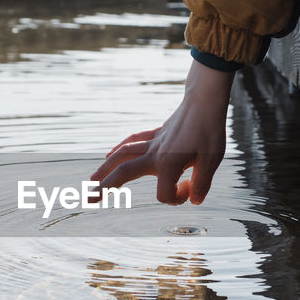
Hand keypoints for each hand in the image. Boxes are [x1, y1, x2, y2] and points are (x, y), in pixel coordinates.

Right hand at [92, 59, 233, 204]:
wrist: (205, 99)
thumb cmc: (210, 129)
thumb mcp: (212, 159)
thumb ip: (202, 183)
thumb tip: (194, 200)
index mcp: (168, 163)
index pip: (164, 194)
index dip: (177, 198)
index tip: (191, 189)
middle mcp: (155, 154)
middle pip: (123, 172)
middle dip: (104, 187)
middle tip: (87, 200)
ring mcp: (153, 142)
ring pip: (122, 156)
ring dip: (104, 169)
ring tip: (91, 182)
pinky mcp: (156, 134)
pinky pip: (132, 141)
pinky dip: (119, 148)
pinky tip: (109, 154)